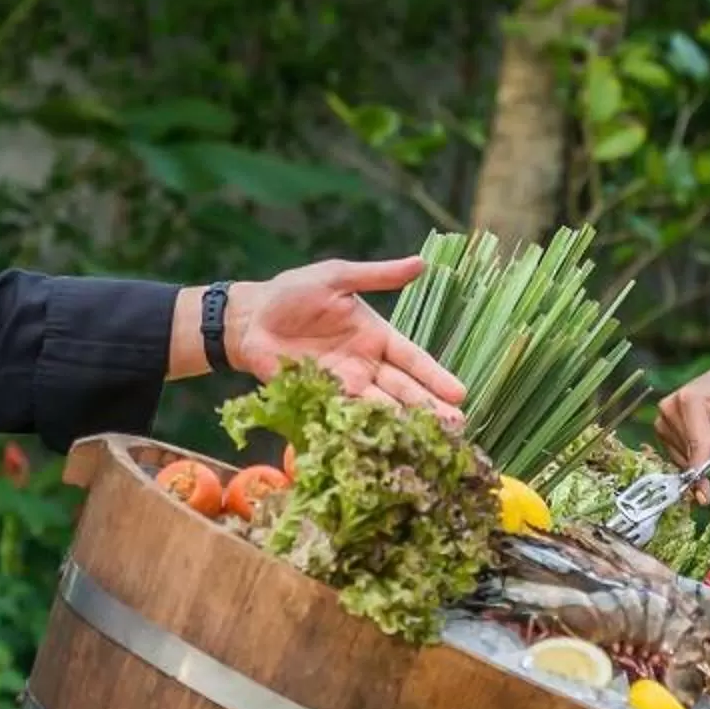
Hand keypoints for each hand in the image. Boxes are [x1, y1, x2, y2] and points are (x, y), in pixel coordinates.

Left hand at [230, 258, 468, 421]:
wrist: (249, 318)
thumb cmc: (293, 292)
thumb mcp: (338, 278)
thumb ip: (377, 276)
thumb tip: (421, 263)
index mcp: (376, 335)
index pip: (413, 359)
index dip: (436, 376)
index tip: (460, 394)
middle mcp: (366, 365)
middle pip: (404, 391)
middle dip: (430, 409)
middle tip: (458, 428)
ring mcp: (343, 386)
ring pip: (379, 409)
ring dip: (403, 425)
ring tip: (428, 442)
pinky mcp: (319, 400)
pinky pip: (345, 416)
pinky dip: (362, 430)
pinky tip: (382, 445)